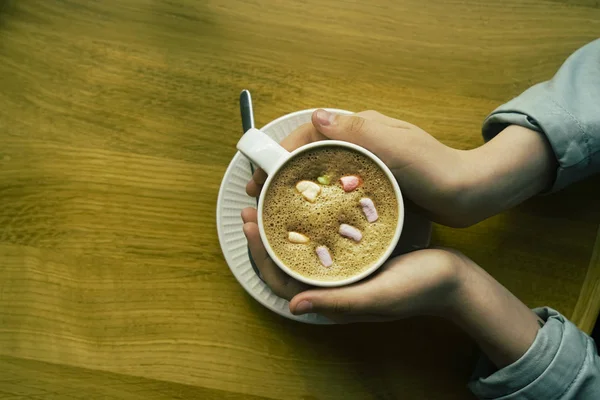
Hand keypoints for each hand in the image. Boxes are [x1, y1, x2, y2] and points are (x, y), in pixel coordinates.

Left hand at [241, 207, 464, 321]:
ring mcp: (343, 271)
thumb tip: (293, 306)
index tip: (249, 225)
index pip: (282, 282)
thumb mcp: (378, 297)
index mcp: (333, 301)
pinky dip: (307, 224)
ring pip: (300, 252)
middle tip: (250, 208)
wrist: (453, 279)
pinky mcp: (355, 257)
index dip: (260, 255)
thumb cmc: (419, 290)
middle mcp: (333, 286)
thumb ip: (338, 302)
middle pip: (285, 265)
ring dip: (281, 229)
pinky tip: (306, 204)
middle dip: (263, 239)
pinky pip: (322, 241)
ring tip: (268, 204)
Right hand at [247, 109, 555, 226]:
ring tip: (279, 208)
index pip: (309, 134)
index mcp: (362, 128)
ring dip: (298, 186)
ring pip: (322, 171)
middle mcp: (361, 142)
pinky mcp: (376, 183)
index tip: (261, 178)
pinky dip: (320, 198)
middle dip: (282, 171)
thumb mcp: (395, 146)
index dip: (279, 154)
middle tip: (261, 196)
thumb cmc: (434, 168)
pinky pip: (339, 187)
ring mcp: (368, 163)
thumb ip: (357, 131)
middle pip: (311, 153)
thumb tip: (317, 115)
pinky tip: (313, 217)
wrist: (470, 192)